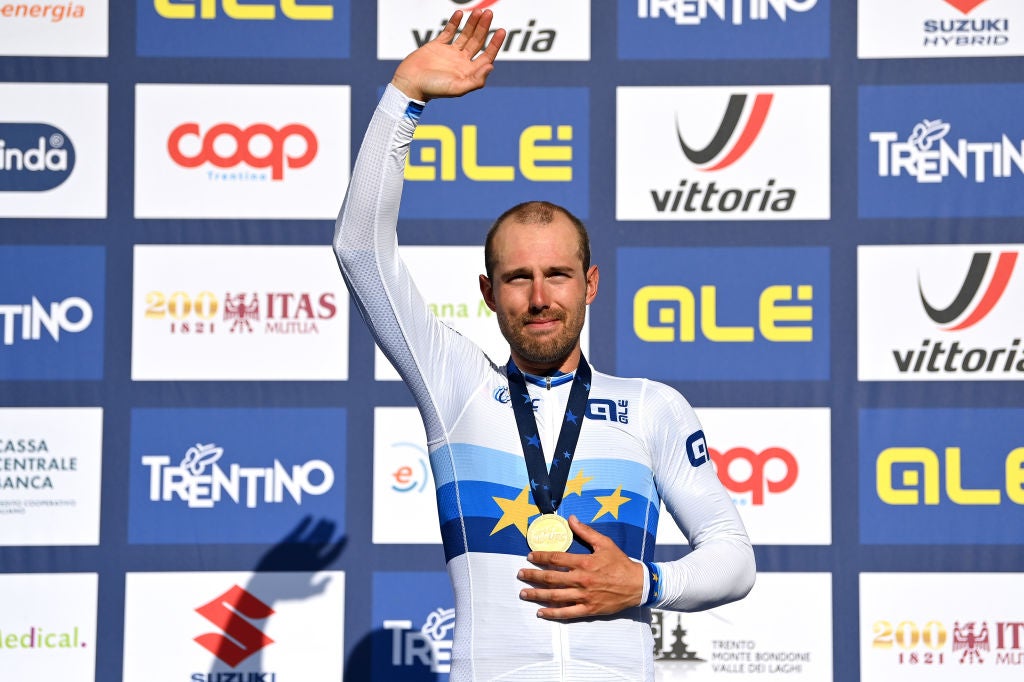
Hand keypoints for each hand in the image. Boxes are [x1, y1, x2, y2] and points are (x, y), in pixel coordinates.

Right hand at [391, 9, 505, 101]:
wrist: (409, 83)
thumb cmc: (433, 89)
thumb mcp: (457, 88)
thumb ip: (476, 80)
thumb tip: (491, 67)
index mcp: (468, 72)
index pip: (486, 56)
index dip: (495, 44)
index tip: (501, 31)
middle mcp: (461, 62)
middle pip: (477, 42)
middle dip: (484, 28)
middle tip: (489, 13)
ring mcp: (449, 53)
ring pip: (465, 35)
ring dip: (472, 23)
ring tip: (479, 11)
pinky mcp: (437, 46)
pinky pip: (448, 32)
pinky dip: (454, 23)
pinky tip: (460, 14)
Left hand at [517, 515, 644, 619]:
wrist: (637, 585)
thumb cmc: (620, 563)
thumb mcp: (605, 543)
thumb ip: (586, 532)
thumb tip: (571, 519)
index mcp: (584, 562)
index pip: (556, 559)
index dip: (541, 557)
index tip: (530, 557)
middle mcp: (581, 580)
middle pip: (551, 578)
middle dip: (533, 576)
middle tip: (520, 574)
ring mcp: (584, 596)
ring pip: (555, 596)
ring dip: (537, 595)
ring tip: (524, 593)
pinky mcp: (589, 609)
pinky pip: (567, 613)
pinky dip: (553, 614)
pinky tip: (540, 612)